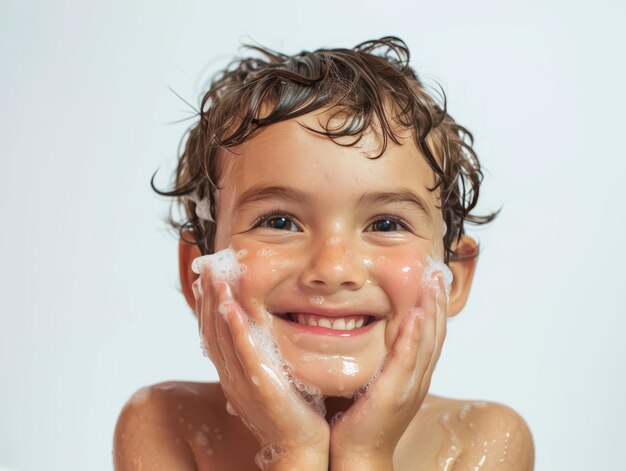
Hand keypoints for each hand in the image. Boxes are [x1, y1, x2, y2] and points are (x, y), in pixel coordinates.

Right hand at [192, 262, 329, 469]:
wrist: (300, 447)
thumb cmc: (291, 412)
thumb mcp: (270, 380)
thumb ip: (261, 358)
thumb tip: (261, 335)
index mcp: (232, 373)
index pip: (213, 333)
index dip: (207, 304)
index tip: (205, 278)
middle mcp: (230, 376)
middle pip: (212, 329)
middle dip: (209, 295)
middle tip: (207, 265)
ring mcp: (242, 382)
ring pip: (223, 337)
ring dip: (217, 304)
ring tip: (215, 276)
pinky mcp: (261, 387)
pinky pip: (244, 353)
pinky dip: (236, 329)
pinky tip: (232, 307)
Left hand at [329, 272, 447, 468]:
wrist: (359, 455)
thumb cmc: (361, 420)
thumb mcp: (375, 382)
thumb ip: (381, 360)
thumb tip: (371, 333)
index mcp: (414, 375)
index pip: (428, 335)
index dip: (433, 307)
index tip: (431, 280)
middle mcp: (418, 379)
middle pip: (434, 333)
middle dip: (437, 301)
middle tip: (437, 272)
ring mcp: (409, 386)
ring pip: (426, 342)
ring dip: (430, 310)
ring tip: (431, 282)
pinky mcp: (394, 394)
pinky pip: (407, 359)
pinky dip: (413, 336)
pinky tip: (415, 315)